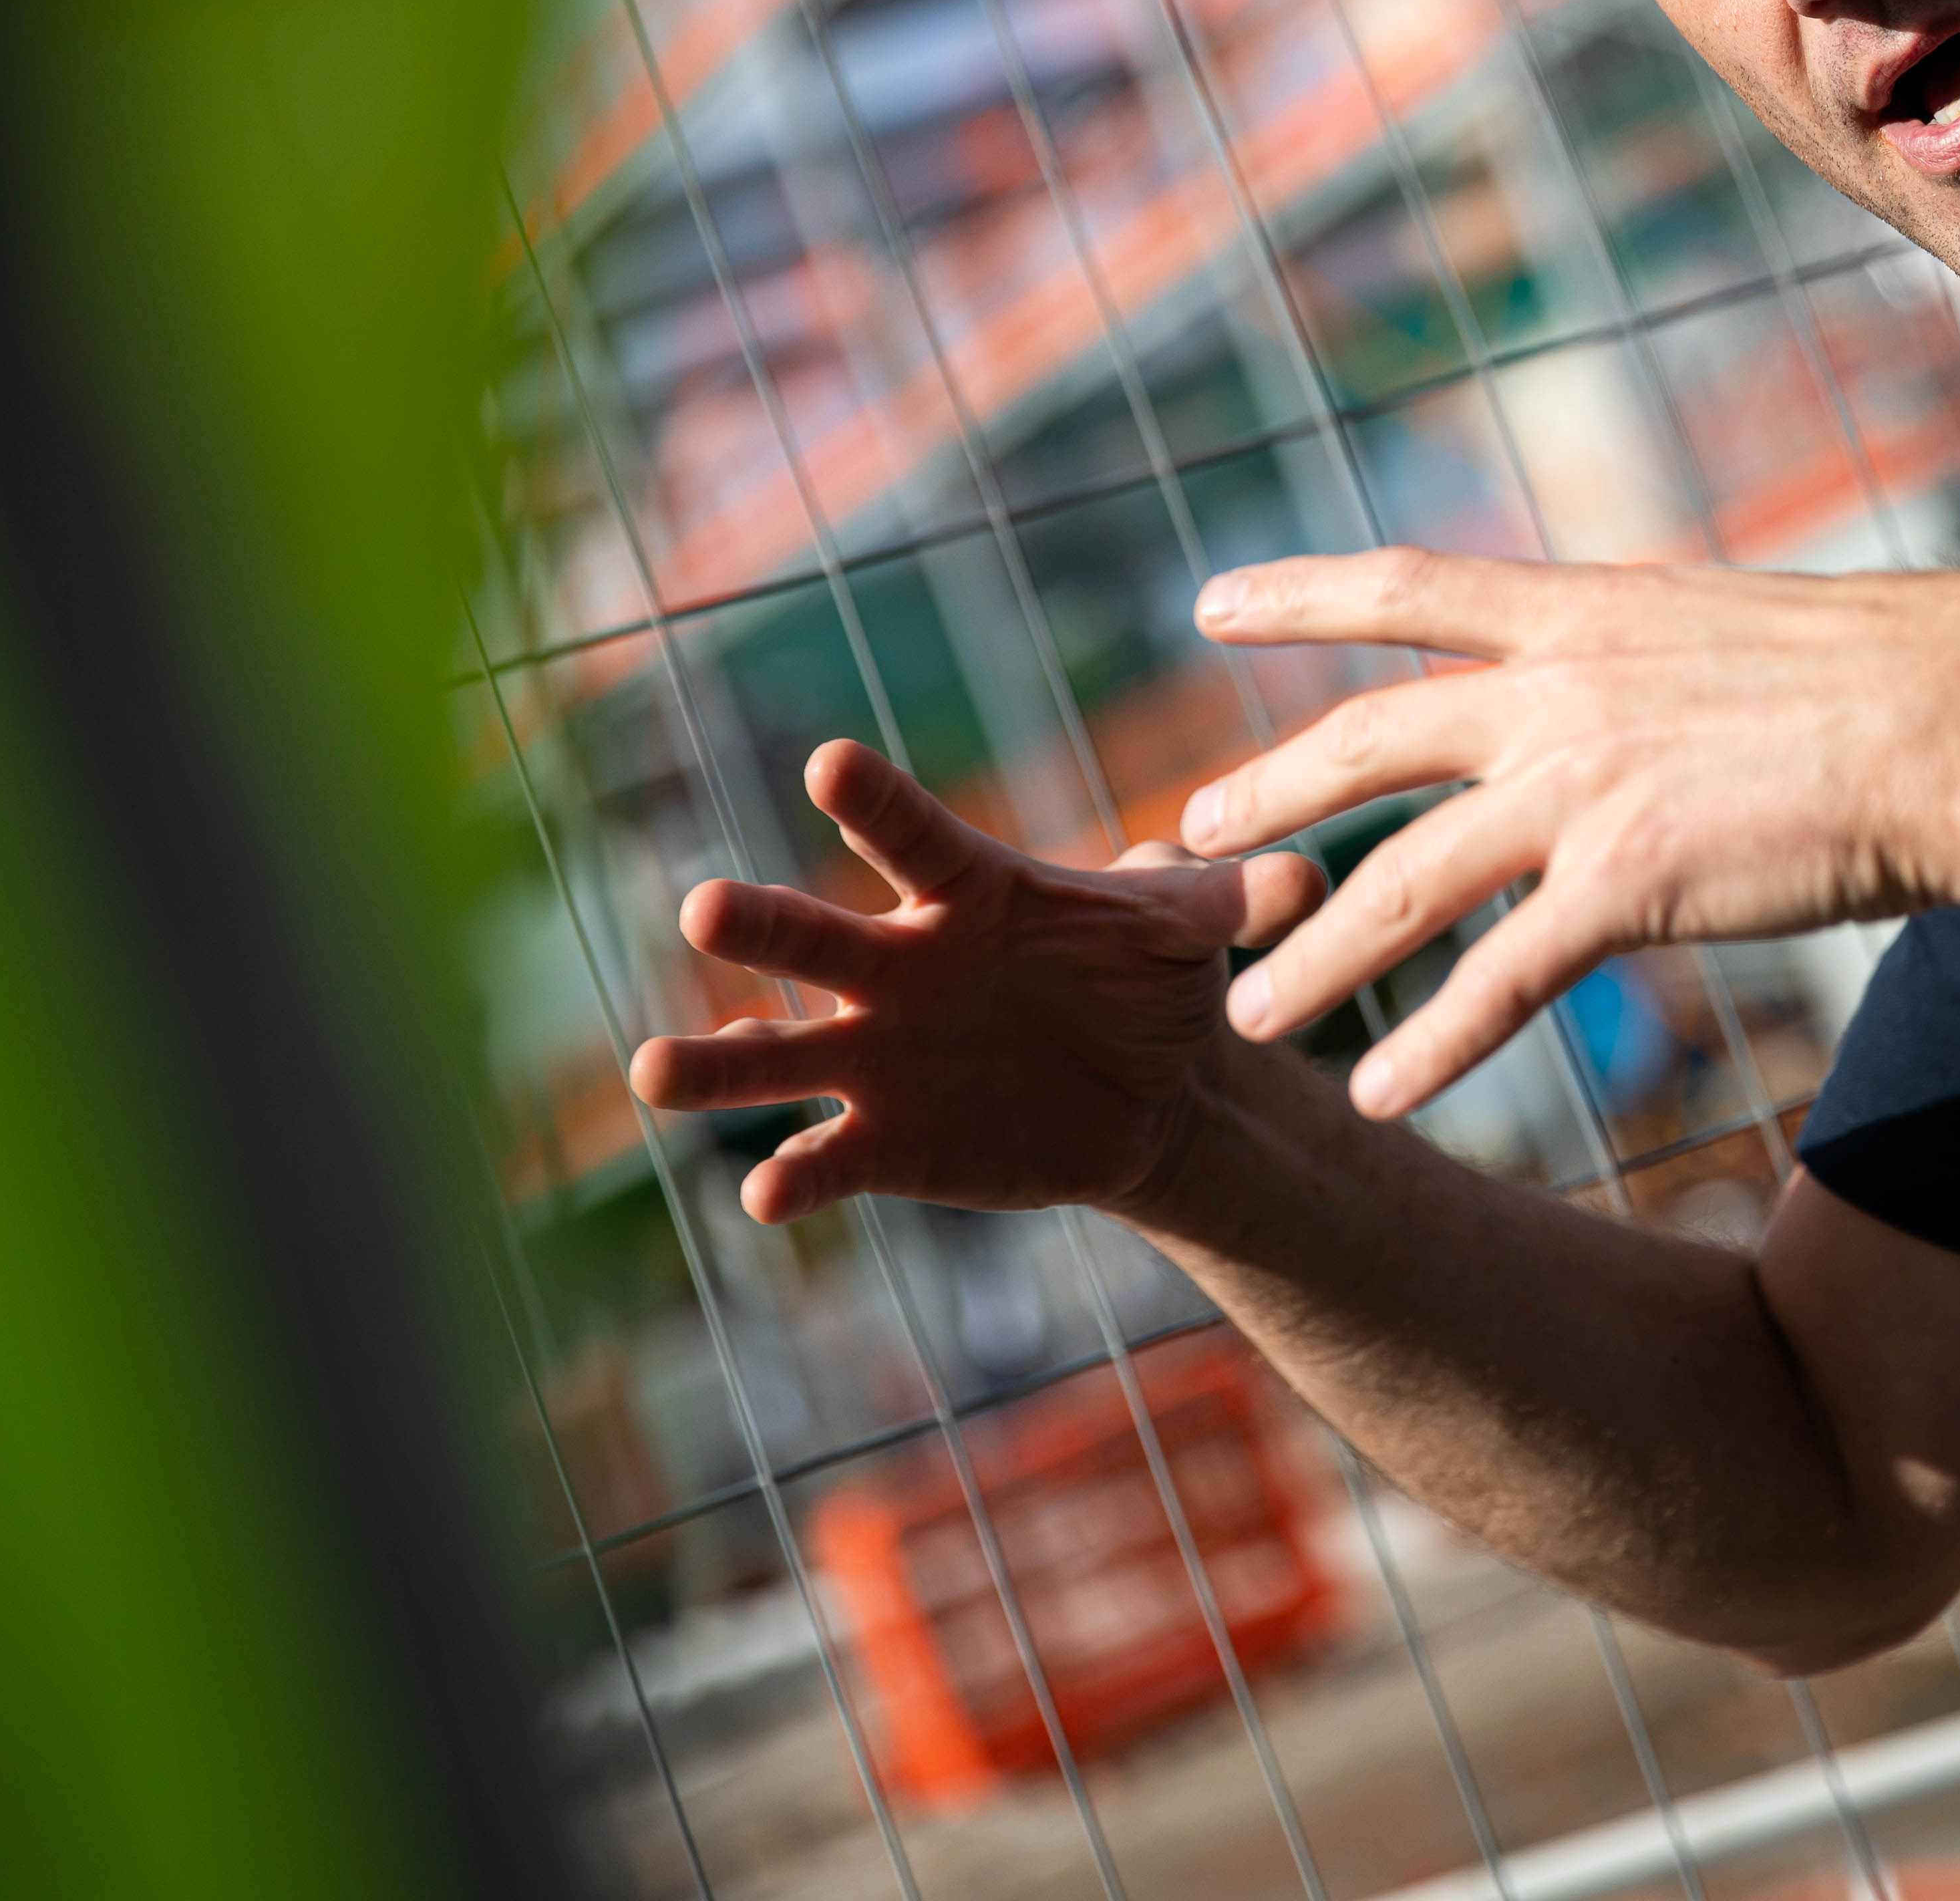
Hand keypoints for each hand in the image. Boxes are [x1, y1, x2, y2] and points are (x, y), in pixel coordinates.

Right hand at [627, 740, 1325, 1223]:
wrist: (1149, 1088)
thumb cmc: (1152, 976)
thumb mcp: (1192, 930)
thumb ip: (1232, 899)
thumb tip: (1306, 878)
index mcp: (966, 891)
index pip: (910, 835)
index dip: (872, 802)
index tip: (827, 761)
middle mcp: (900, 966)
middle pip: (816, 937)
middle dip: (760, 925)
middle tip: (702, 907)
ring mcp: (880, 1056)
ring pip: (779, 1054)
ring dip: (718, 1062)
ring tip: (653, 1069)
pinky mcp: (888, 1142)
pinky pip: (829, 1159)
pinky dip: (797, 1177)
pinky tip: (763, 1198)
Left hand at [1180, 549, 1959, 1117]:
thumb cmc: (1888, 678)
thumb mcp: (1731, 629)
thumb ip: (1647, 660)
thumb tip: (1630, 675)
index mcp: (1588, 611)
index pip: (1409, 587)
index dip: (1302, 592)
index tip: (1213, 602)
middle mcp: (1562, 690)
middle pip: (1368, 742)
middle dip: (1267, 790)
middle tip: (1187, 833)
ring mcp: (1585, 788)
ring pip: (1404, 879)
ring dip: (1318, 957)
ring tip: (1245, 1017)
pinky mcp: (1627, 885)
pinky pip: (1498, 980)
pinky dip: (1430, 1041)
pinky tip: (1377, 1090)